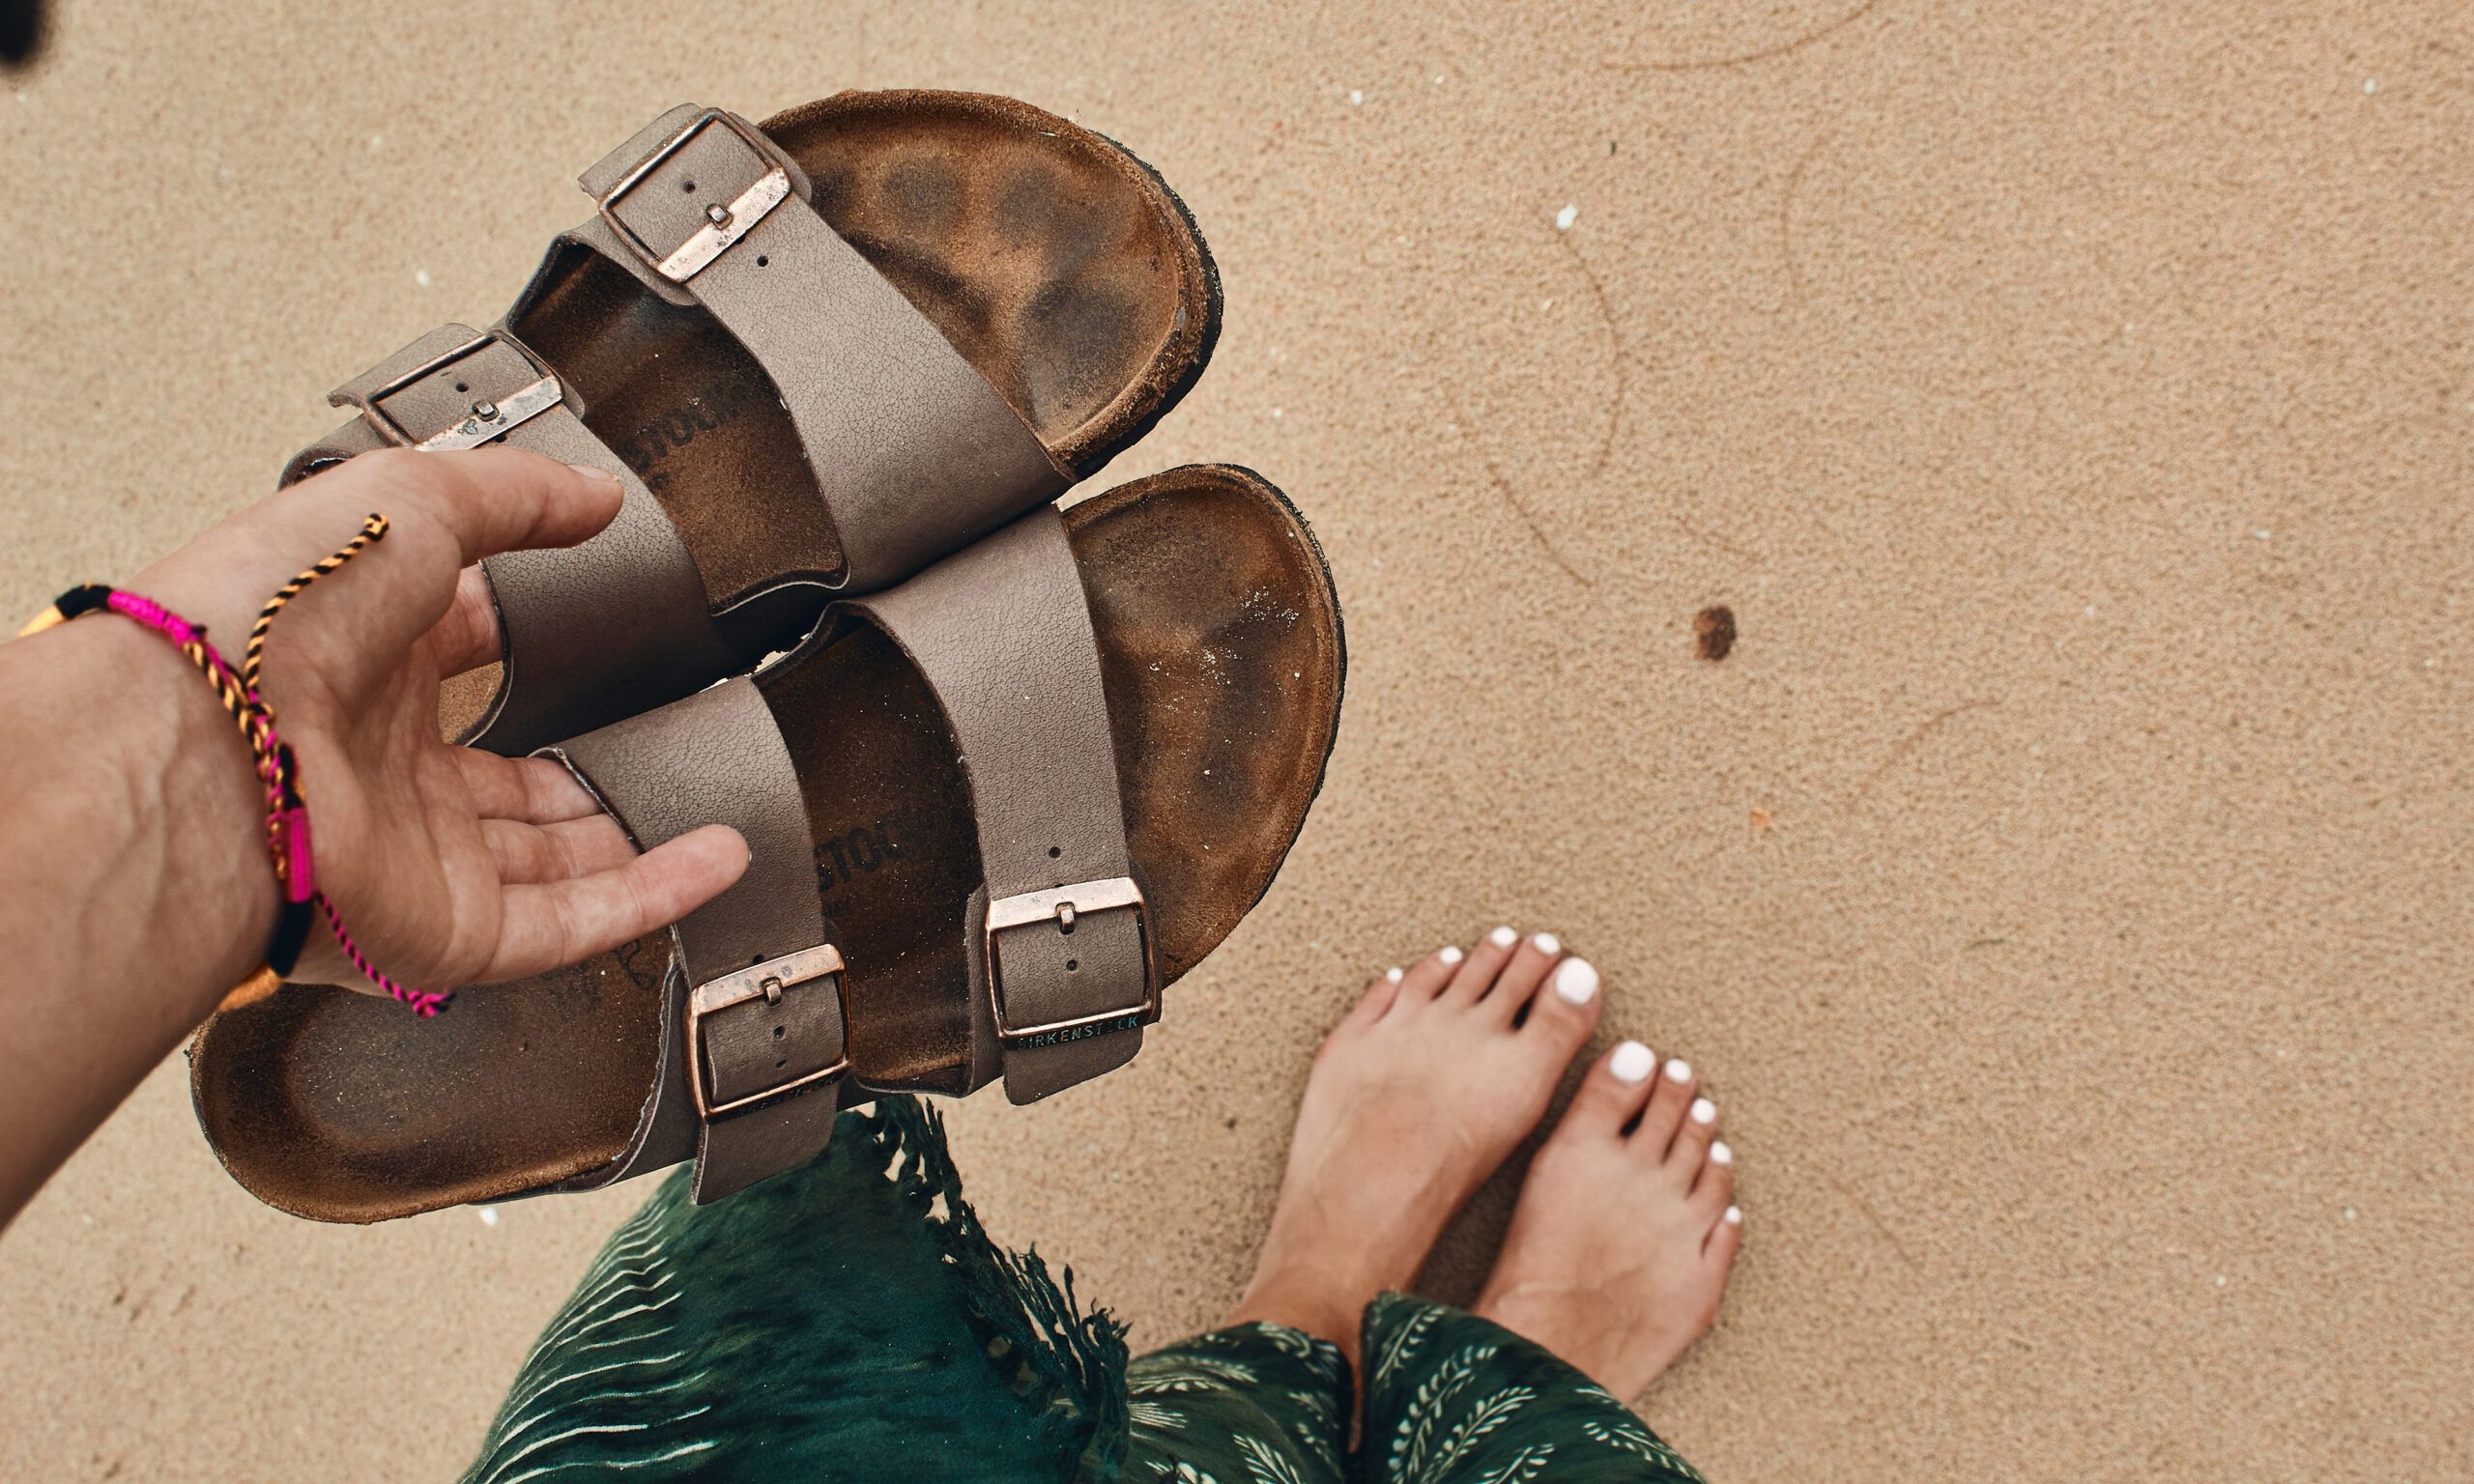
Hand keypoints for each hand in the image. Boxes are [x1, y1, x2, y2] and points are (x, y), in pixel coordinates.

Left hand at [131, 446, 746, 995]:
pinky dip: (652, 896)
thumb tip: (595, 494)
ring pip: (543, 858)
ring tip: (700, 806)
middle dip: (573, 764)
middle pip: (501, 775)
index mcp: (356, 656)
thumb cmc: (270, 616)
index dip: (525, 636)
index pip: (458, 649)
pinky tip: (714, 860)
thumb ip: (518, 494)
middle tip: (647, 741)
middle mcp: (377, 763)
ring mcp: (412, 853)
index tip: (591, 625)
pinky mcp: (444, 929)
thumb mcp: (410, 501)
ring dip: (626, 835)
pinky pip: (569, 923)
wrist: (211, 745)